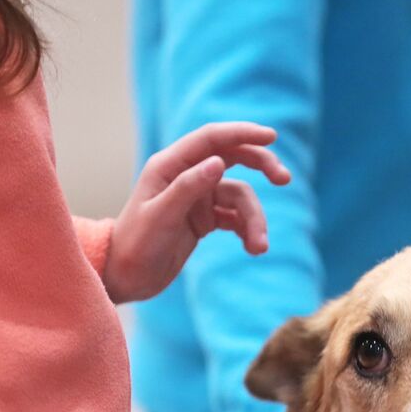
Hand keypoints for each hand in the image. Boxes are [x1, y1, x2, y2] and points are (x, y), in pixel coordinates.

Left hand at [103, 122, 291, 303]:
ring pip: (240, 197)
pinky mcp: (205, 219)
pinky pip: (236, 218)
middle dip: (261, 166)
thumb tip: (219, 162)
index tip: (272, 137)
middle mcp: (186, 176)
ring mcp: (198, 198)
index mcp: (170, 166)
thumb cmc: (136, 245)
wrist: (126, 278)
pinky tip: (253, 248)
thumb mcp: (160, 217)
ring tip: (259, 247)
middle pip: (233, 158)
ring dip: (255, 219)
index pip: (212, 139)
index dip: (242, 133)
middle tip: (284, 179)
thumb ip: (188, 188)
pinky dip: (248, 230)